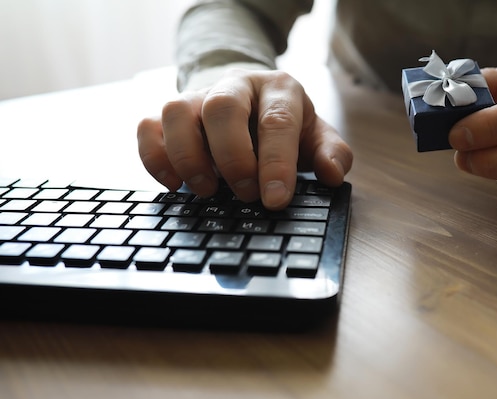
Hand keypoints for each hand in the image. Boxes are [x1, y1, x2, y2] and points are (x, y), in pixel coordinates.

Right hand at [137, 69, 352, 209]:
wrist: (248, 100)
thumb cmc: (282, 124)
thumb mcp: (315, 136)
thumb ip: (331, 153)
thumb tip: (332, 175)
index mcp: (279, 90)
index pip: (277, 121)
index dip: (276, 162)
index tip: (274, 199)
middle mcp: (236, 86)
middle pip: (223, 108)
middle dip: (232, 157)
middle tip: (244, 194)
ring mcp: (198, 97)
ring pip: (177, 112)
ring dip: (188, 157)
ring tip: (206, 191)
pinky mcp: (169, 114)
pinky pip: (148, 126)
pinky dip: (155, 157)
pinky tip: (174, 184)